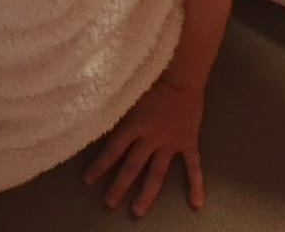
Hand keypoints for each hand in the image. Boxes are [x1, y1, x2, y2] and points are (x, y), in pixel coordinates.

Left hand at [84, 76, 206, 214]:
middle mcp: (150, 138)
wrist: (180, 74)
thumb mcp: (126, 88)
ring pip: (157, 173)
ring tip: (137, 211)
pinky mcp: (188, 142)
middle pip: (132, 166)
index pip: (112, 150)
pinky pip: (193, 167)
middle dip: (119, 186)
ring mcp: (170, 143)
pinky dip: (196, 185)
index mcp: (133, 125)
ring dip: (147, 194)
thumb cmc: (150, 74)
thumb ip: (113, 102)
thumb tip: (91, 107)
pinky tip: (196, 204)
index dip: (100, 166)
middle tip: (109, 204)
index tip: (88, 181)